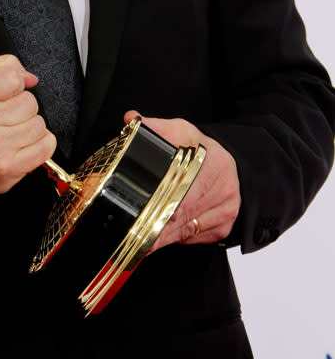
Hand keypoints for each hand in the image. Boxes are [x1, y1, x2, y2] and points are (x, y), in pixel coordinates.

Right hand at [0, 55, 56, 194]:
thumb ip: (3, 67)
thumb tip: (30, 78)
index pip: (13, 77)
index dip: (13, 84)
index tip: (4, 93)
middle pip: (29, 102)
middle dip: (22, 107)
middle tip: (5, 116)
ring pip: (39, 124)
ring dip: (30, 127)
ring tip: (11, 131)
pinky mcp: (9, 167)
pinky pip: (46, 145)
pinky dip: (39, 144)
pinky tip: (21, 144)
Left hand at [124, 110, 240, 249]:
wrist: (227, 165)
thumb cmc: (200, 149)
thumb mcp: (180, 131)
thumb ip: (154, 127)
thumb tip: (131, 118)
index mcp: (215, 163)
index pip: (183, 191)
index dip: (161, 206)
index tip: (142, 216)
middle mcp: (224, 188)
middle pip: (184, 215)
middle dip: (157, 227)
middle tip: (135, 235)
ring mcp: (226, 210)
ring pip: (188, 231)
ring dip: (164, 237)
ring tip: (143, 240)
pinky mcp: (224, 227)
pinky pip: (195, 238)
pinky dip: (177, 238)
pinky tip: (165, 233)